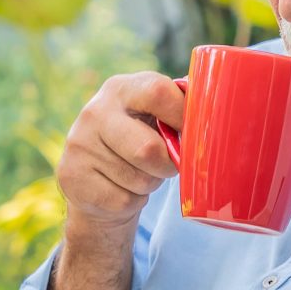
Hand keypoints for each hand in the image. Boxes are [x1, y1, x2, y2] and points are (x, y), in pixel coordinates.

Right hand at [57, 72, 184, 232]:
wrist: (93, 180)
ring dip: (149, 183)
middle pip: (148, 149)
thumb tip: (218, 112)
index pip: (159, 92)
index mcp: (121, 89)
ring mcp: (79, 145)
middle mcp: (94, 112)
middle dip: (167, 164)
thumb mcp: (152, 117)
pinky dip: (133, 201)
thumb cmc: (137, 142)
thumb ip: (177, 109)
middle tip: (167, 165)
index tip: (193, 134)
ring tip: (138, 174)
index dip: (184, 117)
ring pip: (139, 179)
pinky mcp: (72, 177)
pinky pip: (124, 199)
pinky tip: (121, 188)